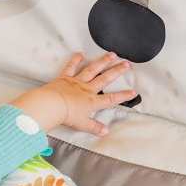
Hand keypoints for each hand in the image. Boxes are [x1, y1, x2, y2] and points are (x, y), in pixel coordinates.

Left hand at [10, 52, 136, 135]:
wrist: (52, 105)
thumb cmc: (67, 115)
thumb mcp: (83, 124)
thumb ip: (95, 127)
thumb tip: (105, 131)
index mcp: (92, 101)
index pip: (111, 99)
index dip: (123, 96)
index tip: (133, 92)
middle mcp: (87, 89)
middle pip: (105, 79)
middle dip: (117, 71)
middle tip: (127, 64)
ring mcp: (77, 81)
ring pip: (92, 70)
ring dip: (103, 62)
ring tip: (112, 54)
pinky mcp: (65, 77)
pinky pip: (72, 67)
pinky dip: (76, 60)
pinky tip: (82, 53)